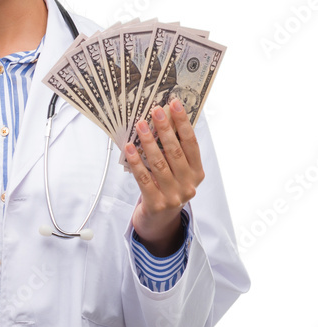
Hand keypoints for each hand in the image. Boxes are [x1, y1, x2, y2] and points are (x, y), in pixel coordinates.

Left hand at [124, 99, 204, 255]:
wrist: (159, 221)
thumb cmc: (168, 189)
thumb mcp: (178, 172)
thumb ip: (176, 151)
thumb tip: (165, 119)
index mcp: (197, 173)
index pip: (191, 143)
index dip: (183, 123)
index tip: (174, 104)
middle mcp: (188, 185)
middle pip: (175, 151)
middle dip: (165, 129)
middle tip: (156, 111)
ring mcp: (173, 196)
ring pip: (159, 164)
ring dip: (149, 142)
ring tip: (141, 125)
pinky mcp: (156, 204)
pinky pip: (144, 179)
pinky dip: (136, 162)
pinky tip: (129, 148)